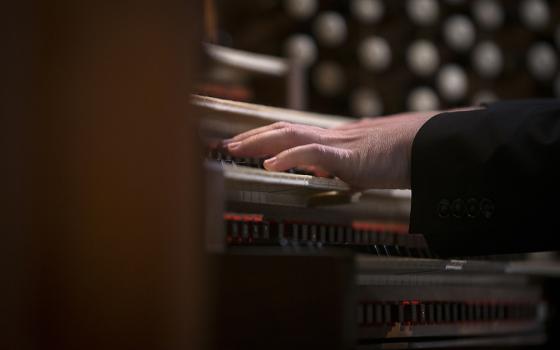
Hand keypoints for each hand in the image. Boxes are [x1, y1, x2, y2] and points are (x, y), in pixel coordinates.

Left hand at [223, 111, 438, 188]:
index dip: (264, 137)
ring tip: (235, 148)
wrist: (426, 147)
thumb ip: (338, 168)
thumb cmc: (398, 157)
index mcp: (331, 142)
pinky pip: (313, 153)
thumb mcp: (361, 166)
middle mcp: (329, 137)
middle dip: (251, 137)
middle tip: (226, 144)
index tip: (242, 145)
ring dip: (259, 142)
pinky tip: (269, 164)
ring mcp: (337, 143)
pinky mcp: (348, 156)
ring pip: (290, 135)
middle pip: (282, 130)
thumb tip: (322, 174)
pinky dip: (289, 156)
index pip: (290, 134)